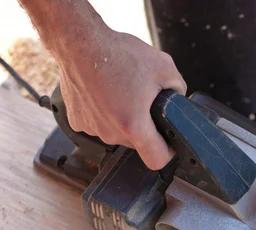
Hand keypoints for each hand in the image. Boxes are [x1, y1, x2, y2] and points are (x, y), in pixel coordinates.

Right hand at [56, 27, 186, 169]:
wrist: (79, 42)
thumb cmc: (117, 54)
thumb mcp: (164, 67)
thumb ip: (178, 89)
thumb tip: (178, 100)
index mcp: (134, 125)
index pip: (157, 160)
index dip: (168, 153)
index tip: (168, 142)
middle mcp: (111, 133)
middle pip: (137, 144)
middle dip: (145, 128)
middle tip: (143, 102)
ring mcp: (92, 129)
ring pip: (118, 134)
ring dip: (124, 120)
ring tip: (123, 94)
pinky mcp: (77, 122)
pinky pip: (99, 125)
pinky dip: (105, 114)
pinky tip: (106, 94)